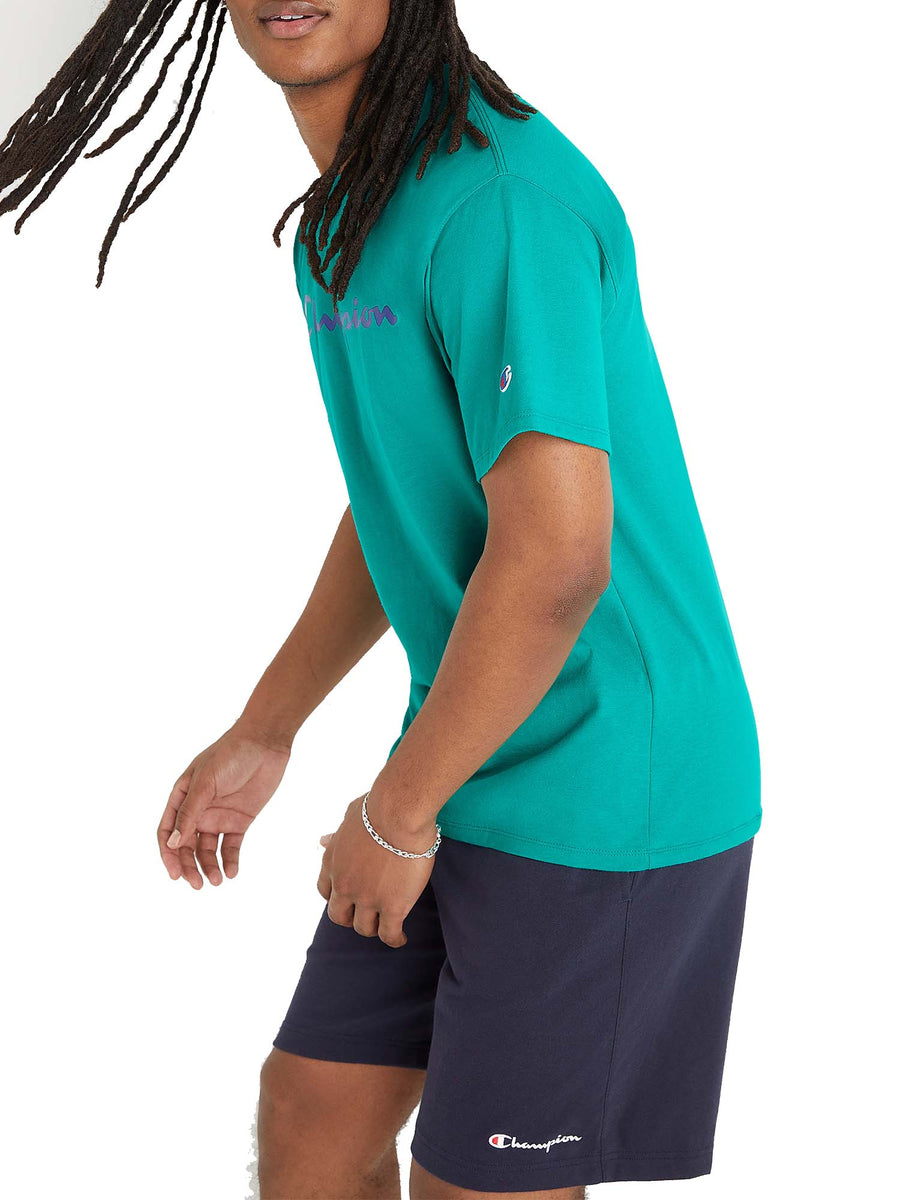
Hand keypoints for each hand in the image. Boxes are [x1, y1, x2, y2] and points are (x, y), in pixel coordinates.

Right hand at [157, 721, 290, 887]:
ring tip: (217, 880)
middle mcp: (199, 810)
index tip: (175, 874)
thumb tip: (173, 844)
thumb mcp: (206, 782)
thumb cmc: (230, 754)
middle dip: (189, 866)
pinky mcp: (241, 820)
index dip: (168, 854)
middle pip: (187, 846)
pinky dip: (230, 860)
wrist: (265, 743)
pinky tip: (232, 872)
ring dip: (210, 866)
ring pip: (208, 850)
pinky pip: (232, 846)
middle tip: (196, 885)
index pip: (168, 832)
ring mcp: (219, 816)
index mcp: (182, 797)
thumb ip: (190, 813)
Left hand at [317, 793, 437, 947]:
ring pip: (364, 928)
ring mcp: (367, 899)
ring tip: (386, 926)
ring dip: (373, 928)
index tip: (349, 896)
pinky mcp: (393, 907)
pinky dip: (394, 939)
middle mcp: (344, 885)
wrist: (399, 813)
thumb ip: (338, 833)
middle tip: (366, 914)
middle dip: (351, 917)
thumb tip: (323, 840)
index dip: (338, 896)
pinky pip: (389, 934)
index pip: (325, 891)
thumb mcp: (350, 816)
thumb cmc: (379, 806)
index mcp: (332, 863)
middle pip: (339, 917)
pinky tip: (401, 937)